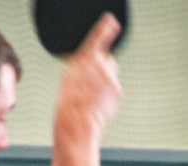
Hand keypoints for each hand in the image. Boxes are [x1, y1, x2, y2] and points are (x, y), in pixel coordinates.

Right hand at [54, 14, 122, 136]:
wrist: (78, 121)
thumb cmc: (69, 101)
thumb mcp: (69, 76)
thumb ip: (83, 65)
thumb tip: (93, 61)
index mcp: (85, 59)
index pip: (98, 39)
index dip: (105, 29)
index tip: (111, 22)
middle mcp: (100, 66)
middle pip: (108, 60)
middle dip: (103, 68)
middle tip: (91, 83)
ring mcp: (111, 78)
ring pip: (111, 76)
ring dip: (105, 83)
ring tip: (92, 95)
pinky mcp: (118, 91)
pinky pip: (114, 89)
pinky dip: (108, 95)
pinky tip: (98, 102)